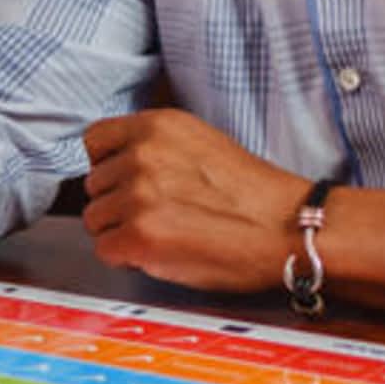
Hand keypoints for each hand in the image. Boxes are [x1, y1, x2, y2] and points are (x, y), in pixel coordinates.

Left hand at [81, 109, 306, 290]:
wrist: (290, 229)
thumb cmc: (251, 194)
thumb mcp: (198, 142)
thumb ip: (153, 146)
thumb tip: (113, 164)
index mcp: (156, 125)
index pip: (94, 141)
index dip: (108, 166)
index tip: (127, 181)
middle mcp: (142, 155)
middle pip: (94, 185)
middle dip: (118, 203)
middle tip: (159, 215)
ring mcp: (139, 195)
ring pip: (95, 218)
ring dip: (120, 231)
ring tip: (164, 234)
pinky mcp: (140, 235)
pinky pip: (105, 249)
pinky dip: (126, 257)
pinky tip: (159, 253)